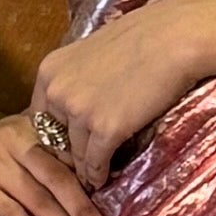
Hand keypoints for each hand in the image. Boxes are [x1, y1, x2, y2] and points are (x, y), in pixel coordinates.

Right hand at [0, 111, 96, 215]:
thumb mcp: (15, 143)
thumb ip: (47, 156)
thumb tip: (91, 187)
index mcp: (31, 127)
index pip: (70, 154)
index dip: (94, 181)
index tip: (116, 205)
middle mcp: (15, 141)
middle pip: (59, 177)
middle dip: (84, 209)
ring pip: (38, 198)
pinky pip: (10, 212)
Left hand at [27, 3, 205, 196]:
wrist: (175, 38)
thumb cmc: (143, 36)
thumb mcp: (92, 52)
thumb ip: (78, 77)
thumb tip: (80, 100)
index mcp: (50, 70)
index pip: (41, 115)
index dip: (56, 132)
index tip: (69, 143)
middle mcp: (57, 92)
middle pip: (54, 137)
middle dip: (67, 153)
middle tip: (79, 166)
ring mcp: (80, 112)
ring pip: (75, 153)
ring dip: (84, 167)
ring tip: (91, 178)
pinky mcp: (106, 129)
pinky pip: (95, 162)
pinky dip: (98, 174)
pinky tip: (103, 179)